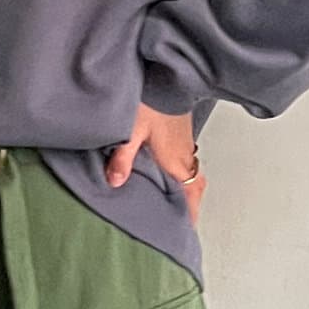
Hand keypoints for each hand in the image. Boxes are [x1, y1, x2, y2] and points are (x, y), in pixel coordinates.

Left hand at [105, 103, 205, 226]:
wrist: (167, 76)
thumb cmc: (152, 100)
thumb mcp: (132, 131)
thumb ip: (122, 158)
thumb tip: (115, 182)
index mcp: (175, 162)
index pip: (189, 196)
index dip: (189, 215)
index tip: (185, 232)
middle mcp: (184, 157)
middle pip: (194, 189)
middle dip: (190, 207)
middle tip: (181, 222)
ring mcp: (185, 145)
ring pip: (191, 176)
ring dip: (187, 191)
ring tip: (176, 204)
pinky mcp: (181, 135)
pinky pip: (187, 162)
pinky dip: (183, 175)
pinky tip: (170, 176)